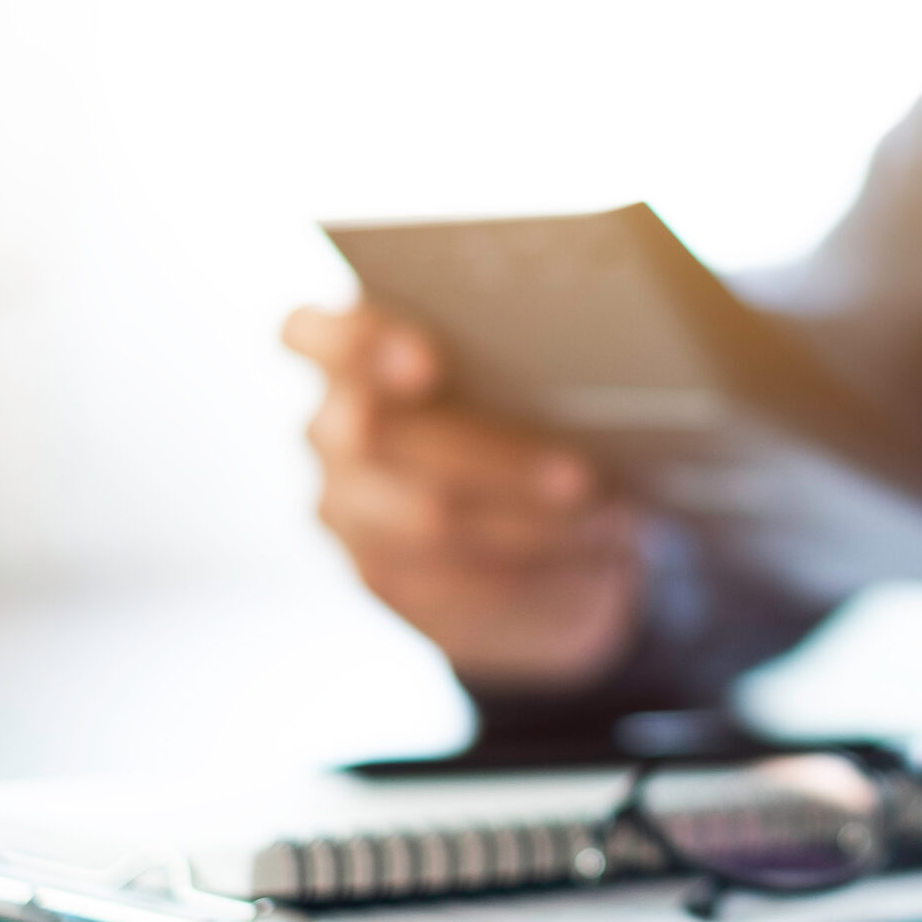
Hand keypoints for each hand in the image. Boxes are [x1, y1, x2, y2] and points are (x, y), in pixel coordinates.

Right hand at [283, 303, 643, 693]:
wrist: (511, 518)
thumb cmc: (518, 411)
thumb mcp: (516, 377)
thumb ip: (514, 365)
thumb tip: (589, 374)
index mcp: (347, 360)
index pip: (310, 334)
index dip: (360, 346)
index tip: (427, 365)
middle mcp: (329, 432)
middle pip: (382, 439)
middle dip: (490, 460)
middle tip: (582, 476)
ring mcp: (345, 511)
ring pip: (425, 521)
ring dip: (529, 524)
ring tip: (611, 520)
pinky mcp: (382, 578)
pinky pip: (454, 586)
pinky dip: (534, 576)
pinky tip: (595, 567)